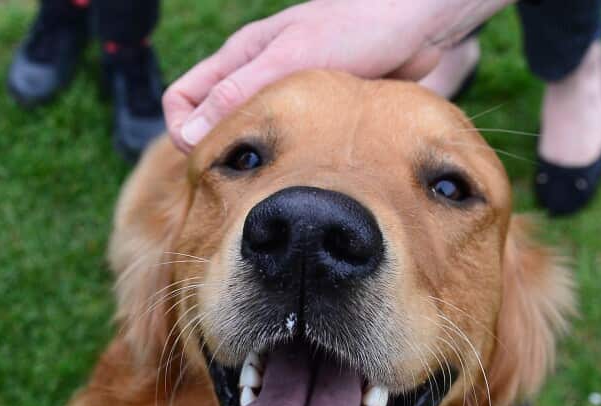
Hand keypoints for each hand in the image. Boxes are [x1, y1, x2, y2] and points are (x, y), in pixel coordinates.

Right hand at [163, 0, 512, 152]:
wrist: (418, 25)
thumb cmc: (356, 27)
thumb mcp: (292, 58)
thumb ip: (240, 92)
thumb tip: (191, 135)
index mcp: (240, 57)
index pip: (182, 100)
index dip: (185, 133)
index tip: (210, 159)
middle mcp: (258, 77)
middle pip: (216, 125)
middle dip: (222, 154)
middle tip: (247, 186)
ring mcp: (288, 97)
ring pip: (255, 139)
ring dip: (261, 162)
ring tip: (281, 184)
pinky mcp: (319, 115)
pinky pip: (291, 145)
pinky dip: (294, 161)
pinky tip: (314, 175)